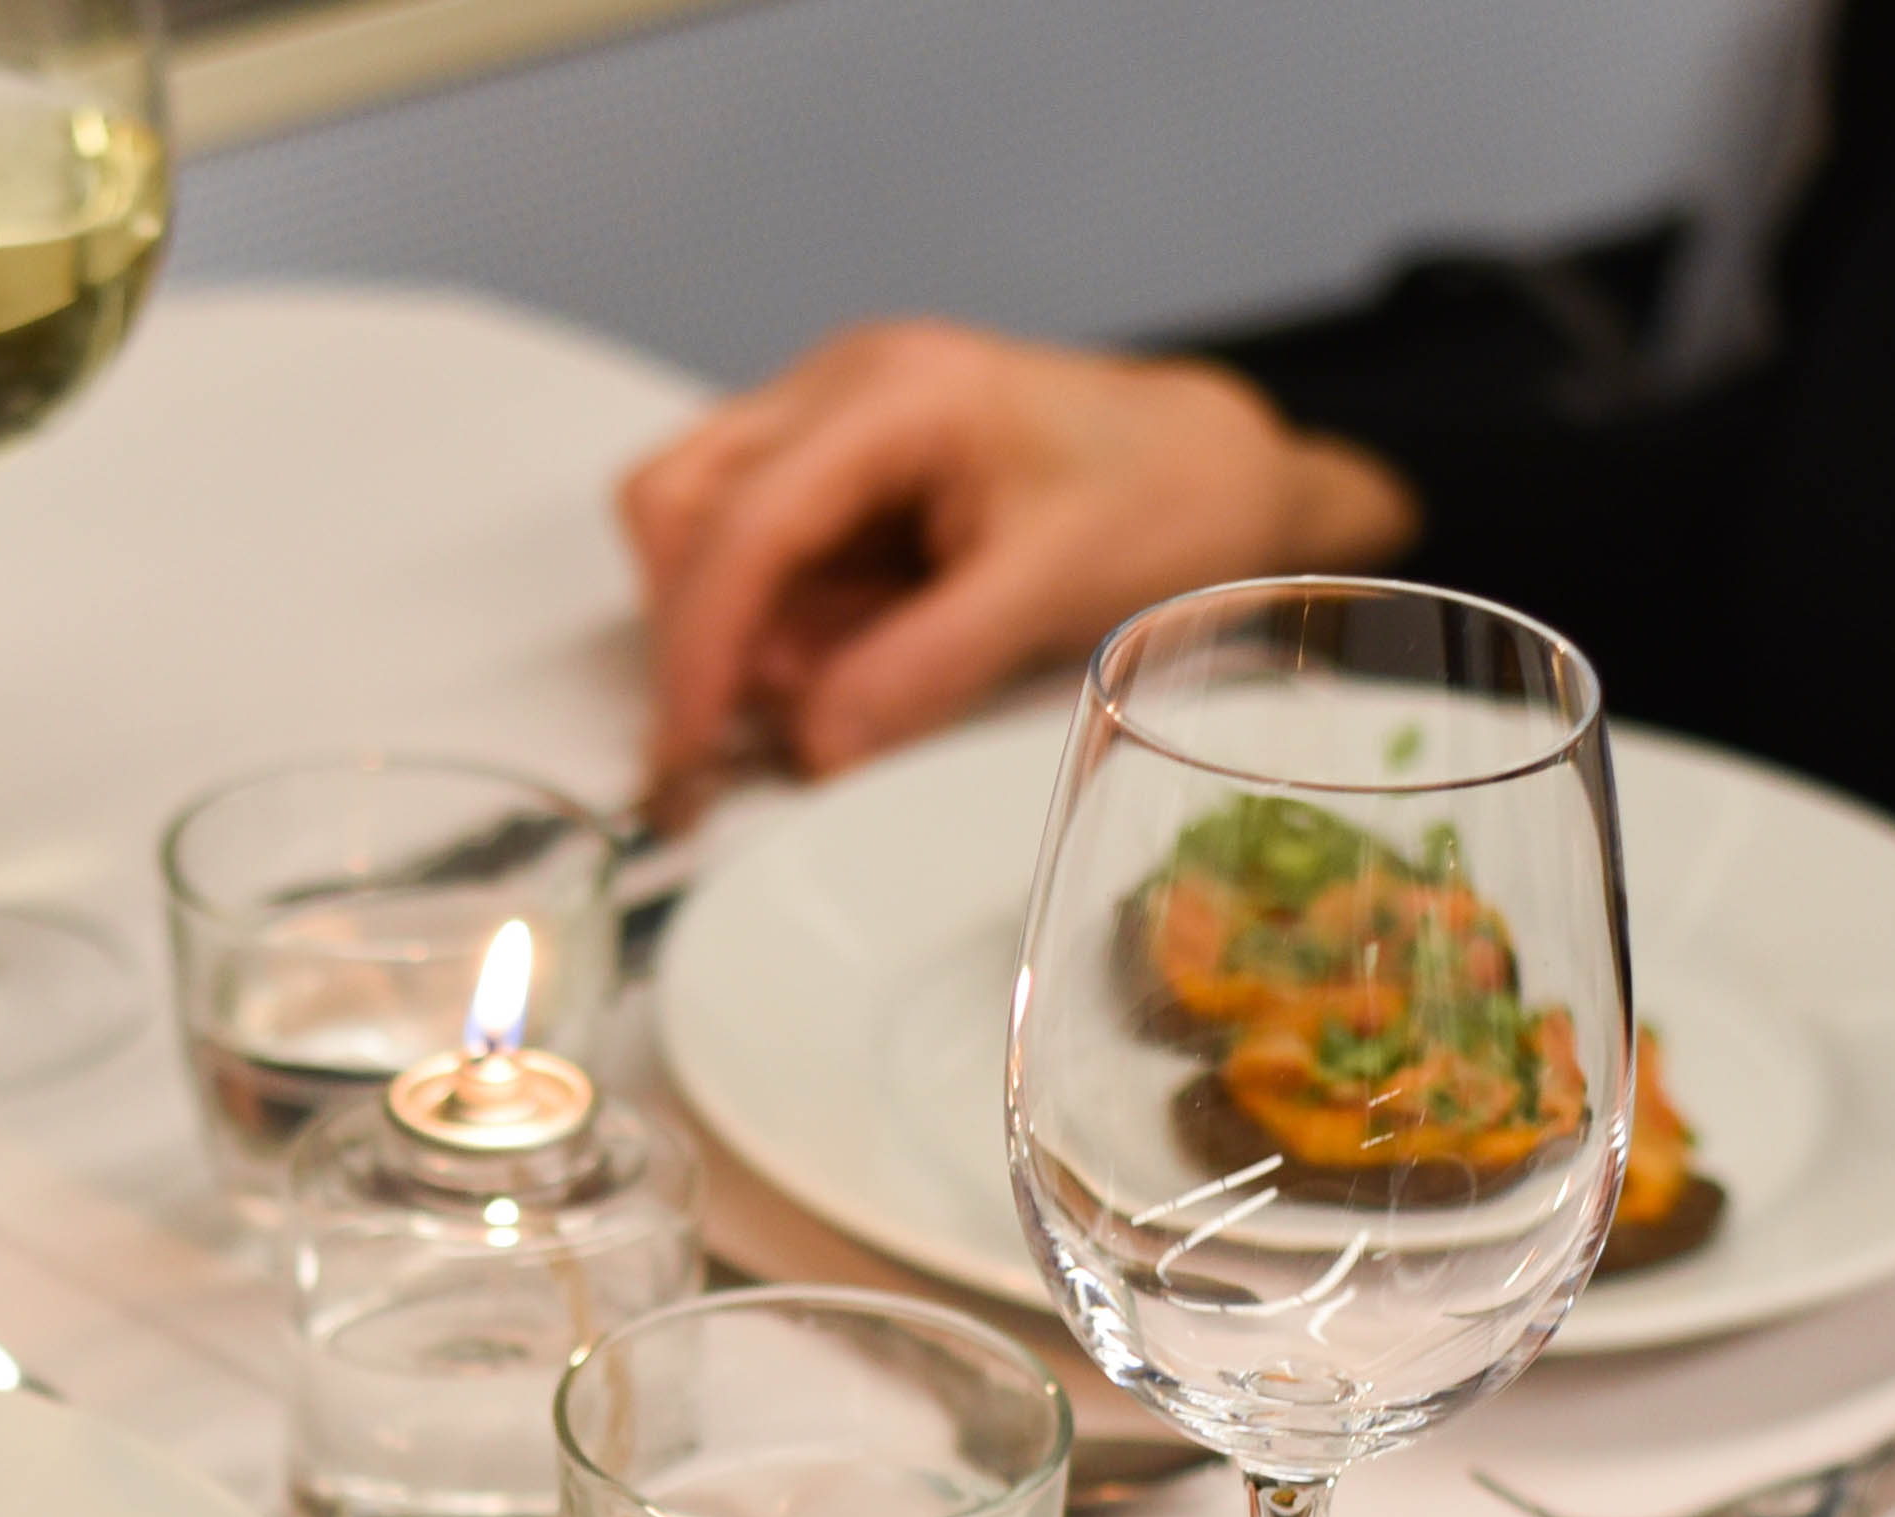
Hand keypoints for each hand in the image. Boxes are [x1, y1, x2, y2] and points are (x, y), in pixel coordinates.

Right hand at [617, 319, 1418, 792]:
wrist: (1216, 469)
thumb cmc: (1163, 499)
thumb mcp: (1056, 591)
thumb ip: (926, 668)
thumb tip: (811, 750)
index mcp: (896, 391)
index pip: (743, 519)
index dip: (700, 645)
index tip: (687, 752)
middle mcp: (840, 387)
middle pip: (678, 504)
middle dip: (703, 630)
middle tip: (765, 726)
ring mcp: (829, 422)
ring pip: (699, 530)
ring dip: (742, 631)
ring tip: (846, 680)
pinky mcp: (838, 473)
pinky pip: (759, 556)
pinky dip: (781, 625)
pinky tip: (859, 652)